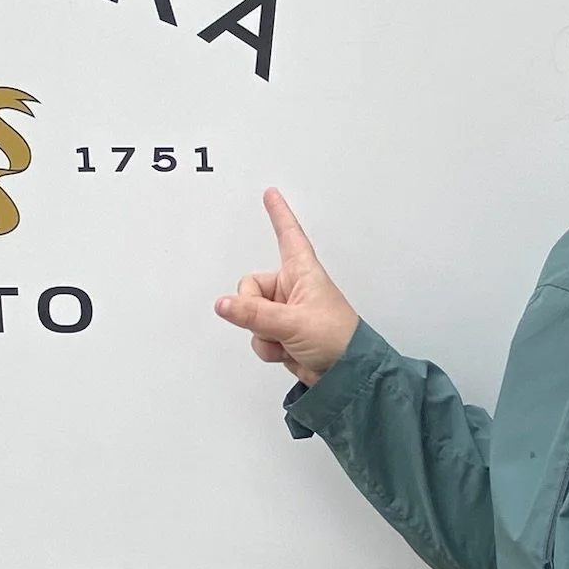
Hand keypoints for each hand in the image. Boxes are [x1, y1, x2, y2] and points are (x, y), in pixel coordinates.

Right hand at [215, 188, 360, 385]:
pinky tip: (288, 352)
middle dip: (254, 310)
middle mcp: (292, 288)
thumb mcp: (292, 322)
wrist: (346, 375)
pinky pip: (257, 336)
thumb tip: (222, 305)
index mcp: (302, 272)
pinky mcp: (281, 334)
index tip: (271, 193)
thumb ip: (253, 314)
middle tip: (278, 324)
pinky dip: (268, 347)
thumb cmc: (335, 338)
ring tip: (289, 340)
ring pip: (250, 316)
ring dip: (263, 334)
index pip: (288, 235)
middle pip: (249, 288)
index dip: (279, 215)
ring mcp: (285, 312)